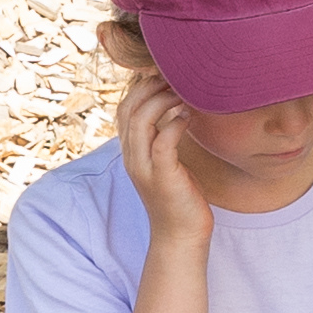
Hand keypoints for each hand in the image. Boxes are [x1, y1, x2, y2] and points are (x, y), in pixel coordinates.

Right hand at [114, 62, 206, 238]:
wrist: (181, 238)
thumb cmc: (180, 198)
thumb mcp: (168, 163)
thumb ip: (165, 138)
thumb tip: (180, 108)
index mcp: (131, 152)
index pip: (124, 108)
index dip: (140, 87)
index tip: (163, 74)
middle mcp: (132, 157)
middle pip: (128, 109)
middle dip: (149, 87)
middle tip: (174, 76)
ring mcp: (144, 168)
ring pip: (141, 121)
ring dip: (162, 100)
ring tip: (183, 91)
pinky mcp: (162, 177)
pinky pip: (162, 142)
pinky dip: (174, 124)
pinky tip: (188, 116)